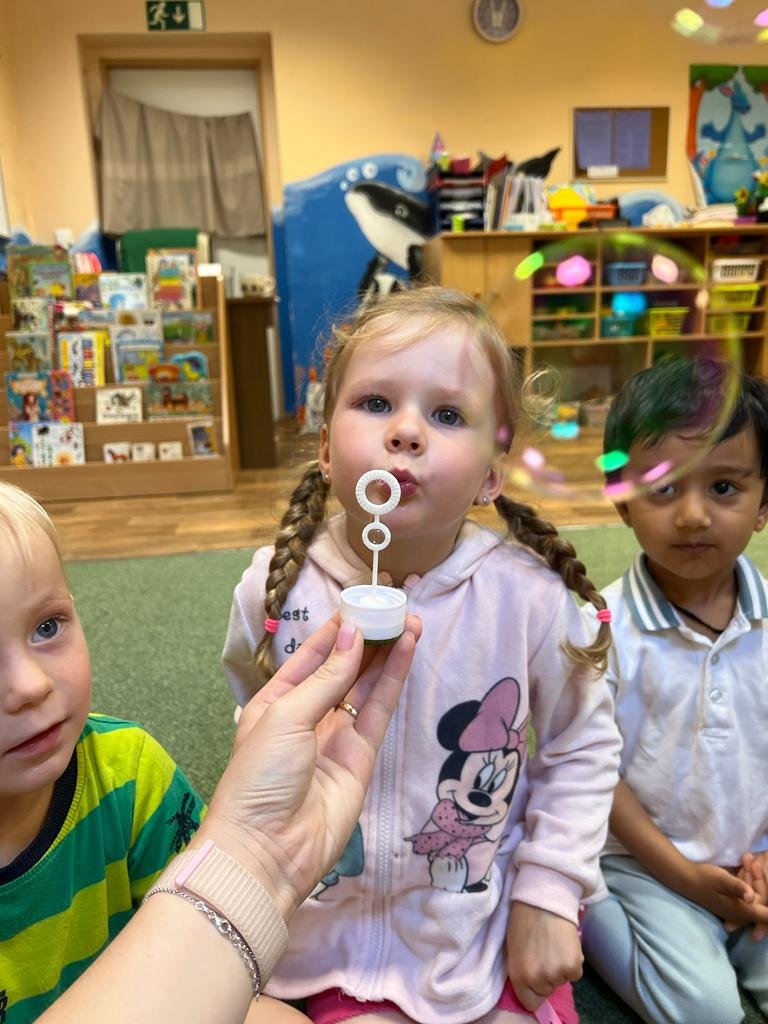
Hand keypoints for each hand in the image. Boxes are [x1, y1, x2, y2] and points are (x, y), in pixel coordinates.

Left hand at [200, 614, 419, 920]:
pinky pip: (379, 711)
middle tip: (393, 607)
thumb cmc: (259, 777)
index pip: (312, 656)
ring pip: (366, 686)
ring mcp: (336, 737)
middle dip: (368, 638)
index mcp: (276, 702)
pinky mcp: (361, 757)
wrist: (267, 850)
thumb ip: (327, 676)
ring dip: (386, 654)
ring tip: (408, 620)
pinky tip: (405, 651)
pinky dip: (393, 680)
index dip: (337, 630)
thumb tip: (354, 635)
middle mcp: (307, 716)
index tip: (362, 602)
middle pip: (343, 669)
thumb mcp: (286, 716)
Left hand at [506, 901, 582, 1010]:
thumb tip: (532, 983)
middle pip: (548, 990)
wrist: (543, 896)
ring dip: (560, 967)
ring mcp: (556, 973)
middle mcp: (537, 979)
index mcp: (518, 976)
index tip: (536, 976)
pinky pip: (575, 972)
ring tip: (553, 943)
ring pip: (562, 980)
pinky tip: (564, 942)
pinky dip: (572, 961)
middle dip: (548, 975)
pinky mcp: (573, 965)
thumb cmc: (524, 918)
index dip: (534, 990)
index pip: (531, 1002)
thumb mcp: (514, 949)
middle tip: (544, 951)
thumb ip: (522, 971)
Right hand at [681, 860, 767, 931]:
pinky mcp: (734, 902)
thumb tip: (751, 897)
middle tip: (751, 860)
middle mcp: (743, 914)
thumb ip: (738, 888)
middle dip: (759, 880)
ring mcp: (738, 908)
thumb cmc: (704, 878)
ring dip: (753, 877)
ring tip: (747, 858)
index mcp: (743, 911)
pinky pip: (748, 893)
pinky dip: (747, 879)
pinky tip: (743, 864)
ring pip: (755, 895)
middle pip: (763, 901)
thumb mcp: (721, 880)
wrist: (686, 879)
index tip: (760, 873)